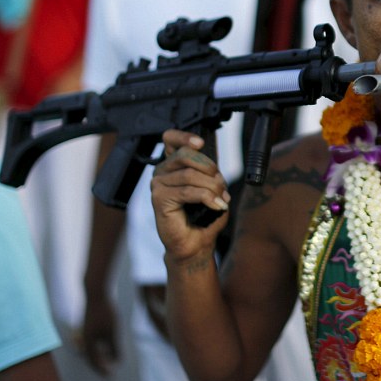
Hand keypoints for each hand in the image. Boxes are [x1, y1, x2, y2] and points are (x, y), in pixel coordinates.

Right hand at [80, 294, 118, 376]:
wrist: (97, 290)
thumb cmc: (105, 310)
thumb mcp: (113, 330)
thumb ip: (115, 346)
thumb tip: (118, 361)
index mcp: (88, 341)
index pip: (94, 361)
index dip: (103, 370)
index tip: (111, 377)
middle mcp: (84, 336)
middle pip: (92, 355)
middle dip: (102, 362)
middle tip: (112, 369)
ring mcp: (86, 328)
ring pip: (93, 345)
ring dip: (102, 352)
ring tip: (112, 356)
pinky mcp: (90, 321)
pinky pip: (94, 337)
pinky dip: (101, 342)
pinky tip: (110, 340)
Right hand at [150, 130, 230, 263]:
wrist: (196, 243)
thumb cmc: (204, 215)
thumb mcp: (212, 187)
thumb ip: (210, 172)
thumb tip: (214, 168)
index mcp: (173, 164)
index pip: (170, 139)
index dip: (184, 136)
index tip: (200, 143)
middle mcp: (162, 171)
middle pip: (186, 156)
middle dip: (210, 169)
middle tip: (221, 186)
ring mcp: (158, 184)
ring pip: (190, 175)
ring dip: (212, 186)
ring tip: (221, 199)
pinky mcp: (159, 199)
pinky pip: (188, 191)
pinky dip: (208, 198)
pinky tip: (217, 206)